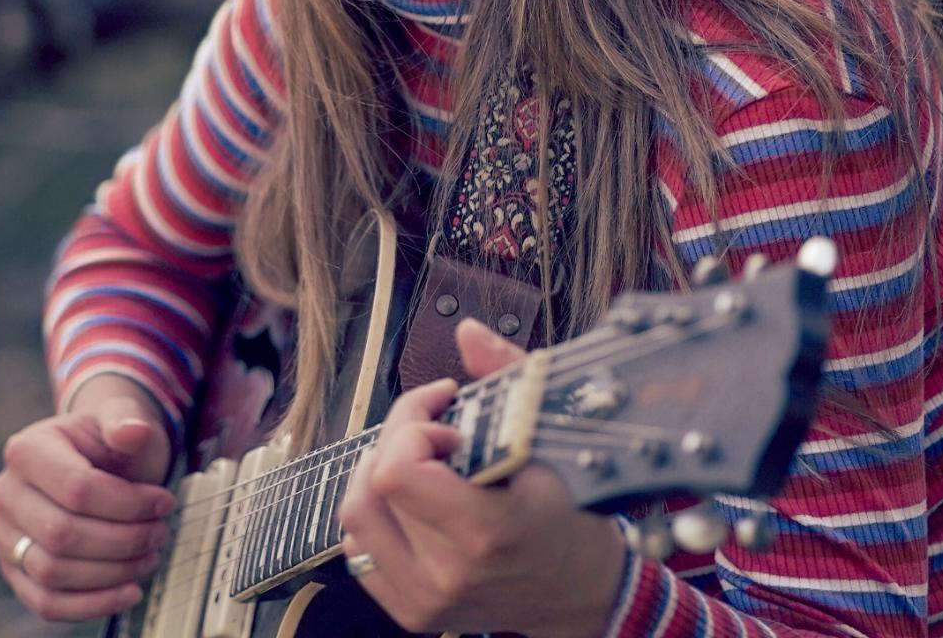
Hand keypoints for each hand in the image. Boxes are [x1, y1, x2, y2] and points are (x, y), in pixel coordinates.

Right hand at [0, 376, 175, 622]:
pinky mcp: (15, 571)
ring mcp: (5, 536)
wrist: (93, 463)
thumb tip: (132, 432)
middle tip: (160, 533)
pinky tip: (130, 591)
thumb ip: (126, 418)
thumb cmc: (109, 444)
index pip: (76, 489)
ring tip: (148, 558)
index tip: (165, 503)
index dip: (128, 503)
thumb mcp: (121, 417)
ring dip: (112, 574)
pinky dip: (92, 605)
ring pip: (53, 573)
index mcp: (26, 450)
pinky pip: (46, 602)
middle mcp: (6, 493)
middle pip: (62, 534)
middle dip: (123, 540)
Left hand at [337, 319, 628, 637]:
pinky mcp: (412, 611)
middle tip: (438, 431)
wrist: (585, 591)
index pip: (396, 471)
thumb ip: (507, 377)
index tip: (449, 422)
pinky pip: (359, 547)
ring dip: (380, 472)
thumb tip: (467, 332)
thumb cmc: (573, 516)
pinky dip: (378, 512)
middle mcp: (447, 574)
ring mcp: (425, 598)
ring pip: (357, 513)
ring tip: (422, 461)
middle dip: (399, 439)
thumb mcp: (552, 440)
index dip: (413, 428)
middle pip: (373, 482)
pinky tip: (414, 499)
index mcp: (484, 533)